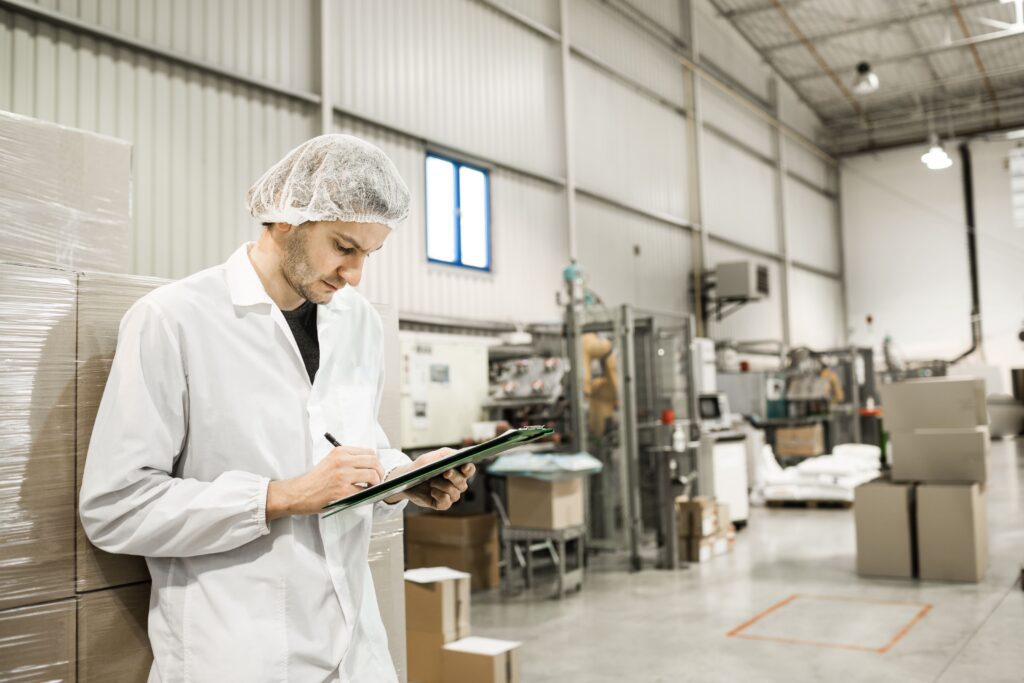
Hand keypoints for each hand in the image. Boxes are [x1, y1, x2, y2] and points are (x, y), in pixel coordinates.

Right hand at [266, 445, 383, 520]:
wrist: (298, 493)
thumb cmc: (315, 480)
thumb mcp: (330, 461)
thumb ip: (348, 459)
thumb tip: (370, 465)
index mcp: (340, 452)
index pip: (369, 452)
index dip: (376, 462)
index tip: (376, 469)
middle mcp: (342, 461)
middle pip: (374, 462)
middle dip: (380, 472)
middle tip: (378, 480)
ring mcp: (343, 476)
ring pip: (372, 476)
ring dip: (376, 483)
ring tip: (371, 488)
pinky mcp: (342, 491)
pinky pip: (364, 491)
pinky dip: (367, 494)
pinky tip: (363, 495)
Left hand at [382, 448, 475, 509]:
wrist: (405, 480)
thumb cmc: (420, 467)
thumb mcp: (431, 457)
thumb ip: (445, 455)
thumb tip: (458, 455)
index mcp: (457, 471)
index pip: (469, 470)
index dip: (469, 468)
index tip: (464, 466)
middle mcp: (456, 484)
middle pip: (463, 483)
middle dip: (455, 477)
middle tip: (446, 472)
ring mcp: (449, 495)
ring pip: (455, 493)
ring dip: (444, 486)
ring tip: (432, 482)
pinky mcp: (441, 504)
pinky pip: (446, 502)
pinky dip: (440, 496)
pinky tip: (432, 491)